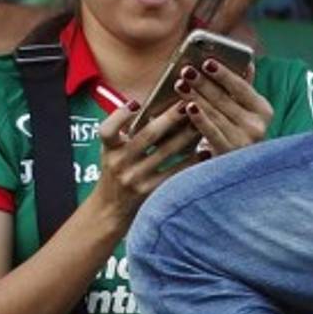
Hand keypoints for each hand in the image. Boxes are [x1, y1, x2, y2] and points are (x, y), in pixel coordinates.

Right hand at [92, 98, 200, 228]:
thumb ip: (124, 133)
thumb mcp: (111, 152)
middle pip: (147, 135)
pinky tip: (206, 152)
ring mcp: (135, 178)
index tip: (136, 103)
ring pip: (167, 152)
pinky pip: (176, 172)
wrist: (110, 210)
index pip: (107, 130)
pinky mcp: (150, 192)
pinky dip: (192, 161)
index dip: (120, 115)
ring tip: (202, 122)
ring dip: (187, 135)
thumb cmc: (115, 173)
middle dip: (170, 117)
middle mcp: (119, 163)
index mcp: (109, 150)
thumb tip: (154, 106)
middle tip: (188, 103)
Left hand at [173, 60, 272, 154]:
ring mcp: (245, 140)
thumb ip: (243, 89)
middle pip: (225, 99)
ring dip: (196, 97)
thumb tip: (248, 63)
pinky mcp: (229, 153)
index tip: (207, 62)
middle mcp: (258, 125)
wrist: (235, 169)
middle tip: (186, 71)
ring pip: (215, 114)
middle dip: (203, 83)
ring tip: (180, 85)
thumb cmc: (235, 133)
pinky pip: (211, 132)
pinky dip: (199, 119)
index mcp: (263, 110)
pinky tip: (188, 107)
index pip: (242, 87)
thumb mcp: (243, 111)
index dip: (224, 74)